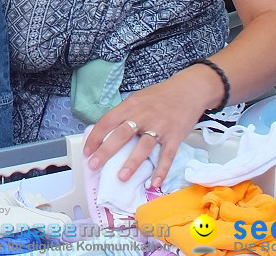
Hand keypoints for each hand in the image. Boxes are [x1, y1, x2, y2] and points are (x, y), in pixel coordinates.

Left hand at [82, 68, 212, 188]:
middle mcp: (143, 116)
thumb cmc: (159, 96)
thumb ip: (124, 113)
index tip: (87, 151)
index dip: (95, 137)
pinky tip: (154, 183)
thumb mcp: (137, 99)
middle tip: (94, 166)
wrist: (188, 91)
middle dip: (106, 151)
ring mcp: (160, 127)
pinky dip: (161, 170)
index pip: (107, 121)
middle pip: (121, 134)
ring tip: (121, 178)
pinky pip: (167, 155)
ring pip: (143, 147)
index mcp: (130, 105)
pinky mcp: (175, 137)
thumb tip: (106, 132)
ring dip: (132, 163)